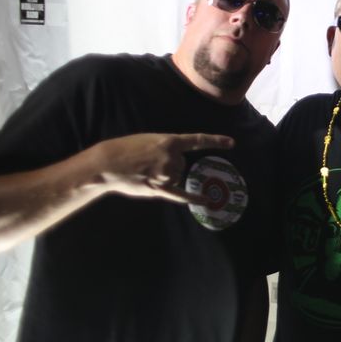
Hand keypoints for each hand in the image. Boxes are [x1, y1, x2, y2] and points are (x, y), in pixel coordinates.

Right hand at [92, 133, 234, 203]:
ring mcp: (166, 173)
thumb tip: (174, 163)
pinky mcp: (159, 188)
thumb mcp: (149, 141)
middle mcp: (172, 157)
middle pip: (182, 164)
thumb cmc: (125, 149)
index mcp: (169, 141)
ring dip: (165, 176)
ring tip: (145, 172)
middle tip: (148, 163)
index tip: (232, 143)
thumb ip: (165, 150)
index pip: (197, 140)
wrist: (108, 164)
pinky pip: (180, 195)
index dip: (215, 141)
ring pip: (176, 176)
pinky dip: (193, 198)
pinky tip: (207, 201)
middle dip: (169, 164)